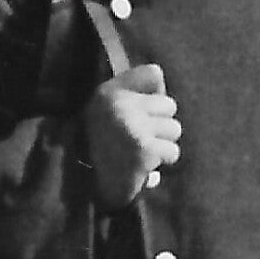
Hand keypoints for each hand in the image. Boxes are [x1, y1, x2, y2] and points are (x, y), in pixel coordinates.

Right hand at [82, 64, 181, 211]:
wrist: (85, 185)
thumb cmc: (101, 146)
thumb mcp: (106, 110)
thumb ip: (133, 91)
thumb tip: (163, 88)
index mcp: (109, 92)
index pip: (153, 73)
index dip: (154, 94)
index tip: (143, 110)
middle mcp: (121, 104)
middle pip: (169, 105)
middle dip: (159, 124)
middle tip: (140, 138)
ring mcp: (134, 128)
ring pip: (174, 129)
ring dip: (162, 144)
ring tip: (142, 152)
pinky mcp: (144, 151)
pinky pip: (171, 152)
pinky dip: (161, 161)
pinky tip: (144, 166)